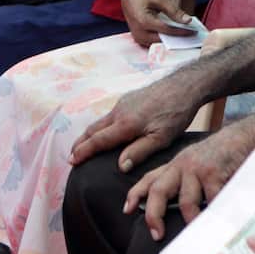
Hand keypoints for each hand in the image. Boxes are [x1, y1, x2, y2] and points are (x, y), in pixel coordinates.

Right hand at [69, 71, 201, 169]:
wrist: (183, 86)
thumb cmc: (175, 114)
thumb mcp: (161, 138)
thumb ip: (139, 152)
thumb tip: (120, 166)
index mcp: (125, 124)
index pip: (97, 141)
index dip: (83, 152)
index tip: (71, 161)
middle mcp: (119, 112)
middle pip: (93, 130)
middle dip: (80, 144)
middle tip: (71, 157)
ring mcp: (122, 104)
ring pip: (100, 122)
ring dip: (89, 135)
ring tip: (83, 146)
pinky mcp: (128, 99)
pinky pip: (109, 115)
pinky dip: (100, 126)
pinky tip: (105, 132)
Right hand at [121, 0, 193, 46]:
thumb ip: (174, 11)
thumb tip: (187, 21)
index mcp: (143, 21)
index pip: (167, 30)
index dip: (181, 32)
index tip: (192, 32)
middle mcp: (139, 32)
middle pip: (163, 40)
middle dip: (177, 38)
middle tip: (191, 36)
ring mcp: (138, 37)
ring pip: (159, 44)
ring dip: (171, 40)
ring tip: (184, 36)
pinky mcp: (139, 39)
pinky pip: (154, 43)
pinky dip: (164, 39)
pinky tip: (174, 35)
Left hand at [122, 121, 254, 239]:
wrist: (247, 135)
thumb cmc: (224, 154)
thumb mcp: (199, 164)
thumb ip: (186, 182)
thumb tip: (177, 211)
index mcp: (176, 164)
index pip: (150, 179)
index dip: (136, 194)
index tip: (126, 209)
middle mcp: (182, 165)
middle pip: (158, 190)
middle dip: (153, 214)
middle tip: (156, 234)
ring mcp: (198, 168)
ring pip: (184, 201)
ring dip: (189, 220)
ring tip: (194, 233)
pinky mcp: (215, 172)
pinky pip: (210, 201)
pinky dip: (213, 215)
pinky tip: (218, 223)